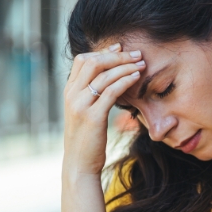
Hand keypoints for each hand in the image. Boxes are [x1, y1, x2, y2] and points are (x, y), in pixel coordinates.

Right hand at [62, 43, 145, 174]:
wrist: (79, 163)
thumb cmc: (86, 139)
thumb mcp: (84, 112)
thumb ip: (91, 95)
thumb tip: (107, 80)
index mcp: (69, 91)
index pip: (83, 60)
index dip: (103, 51)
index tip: (120, 47)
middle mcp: (72, 95)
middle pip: (93, 62)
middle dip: (117, 55)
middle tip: (136, 54)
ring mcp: (81, 105)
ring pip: (103, 75)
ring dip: (125, 66)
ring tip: (141, 64)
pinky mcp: (92, 117)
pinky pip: (111, 92)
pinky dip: (125, 81)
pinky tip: (136, 77)